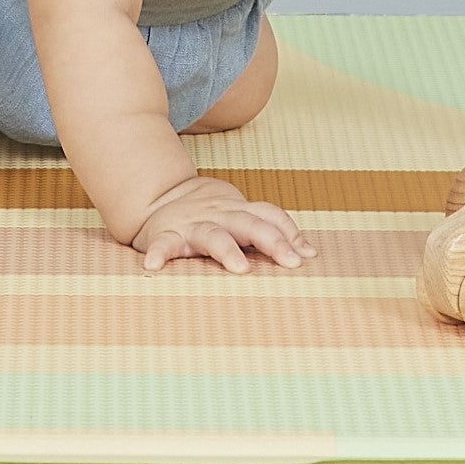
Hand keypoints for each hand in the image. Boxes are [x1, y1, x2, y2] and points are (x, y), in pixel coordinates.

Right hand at [123, 172, 312, 273]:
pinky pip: (163, 243)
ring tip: (240, 268)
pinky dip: (159, 253)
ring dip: (227, 250)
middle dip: (272, 241)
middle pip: (250, 224)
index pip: (270, 216)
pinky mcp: (166, 234)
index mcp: (239, 211)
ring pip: (213, 235)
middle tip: (290, 262)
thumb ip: (271, 230)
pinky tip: (154, 266)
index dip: (289, 232)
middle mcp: (220, 215)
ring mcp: (193, 224)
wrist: (159, 195)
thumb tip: (310, 253)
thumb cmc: (210, 212)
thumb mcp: (241, 215)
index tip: (307, 255)